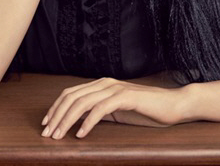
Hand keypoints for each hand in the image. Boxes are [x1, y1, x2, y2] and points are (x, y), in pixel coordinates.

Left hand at [40, 76, 190, 139]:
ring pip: (83, 102)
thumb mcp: (117, 112)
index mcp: (101, 85)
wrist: (173, 105)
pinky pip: (101, 108)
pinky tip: (81, 134)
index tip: (46, 124)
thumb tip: (77, 120)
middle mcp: (105, 83)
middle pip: (72, 97)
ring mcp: (115, 88)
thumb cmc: (146, 110)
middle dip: (56, 115)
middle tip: (47, 134)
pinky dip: (88, 121)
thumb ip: (99, 112)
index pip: (70, 93)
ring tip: (59, 136)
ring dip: (67, 120)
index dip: (55, 108)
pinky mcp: (125, 97)